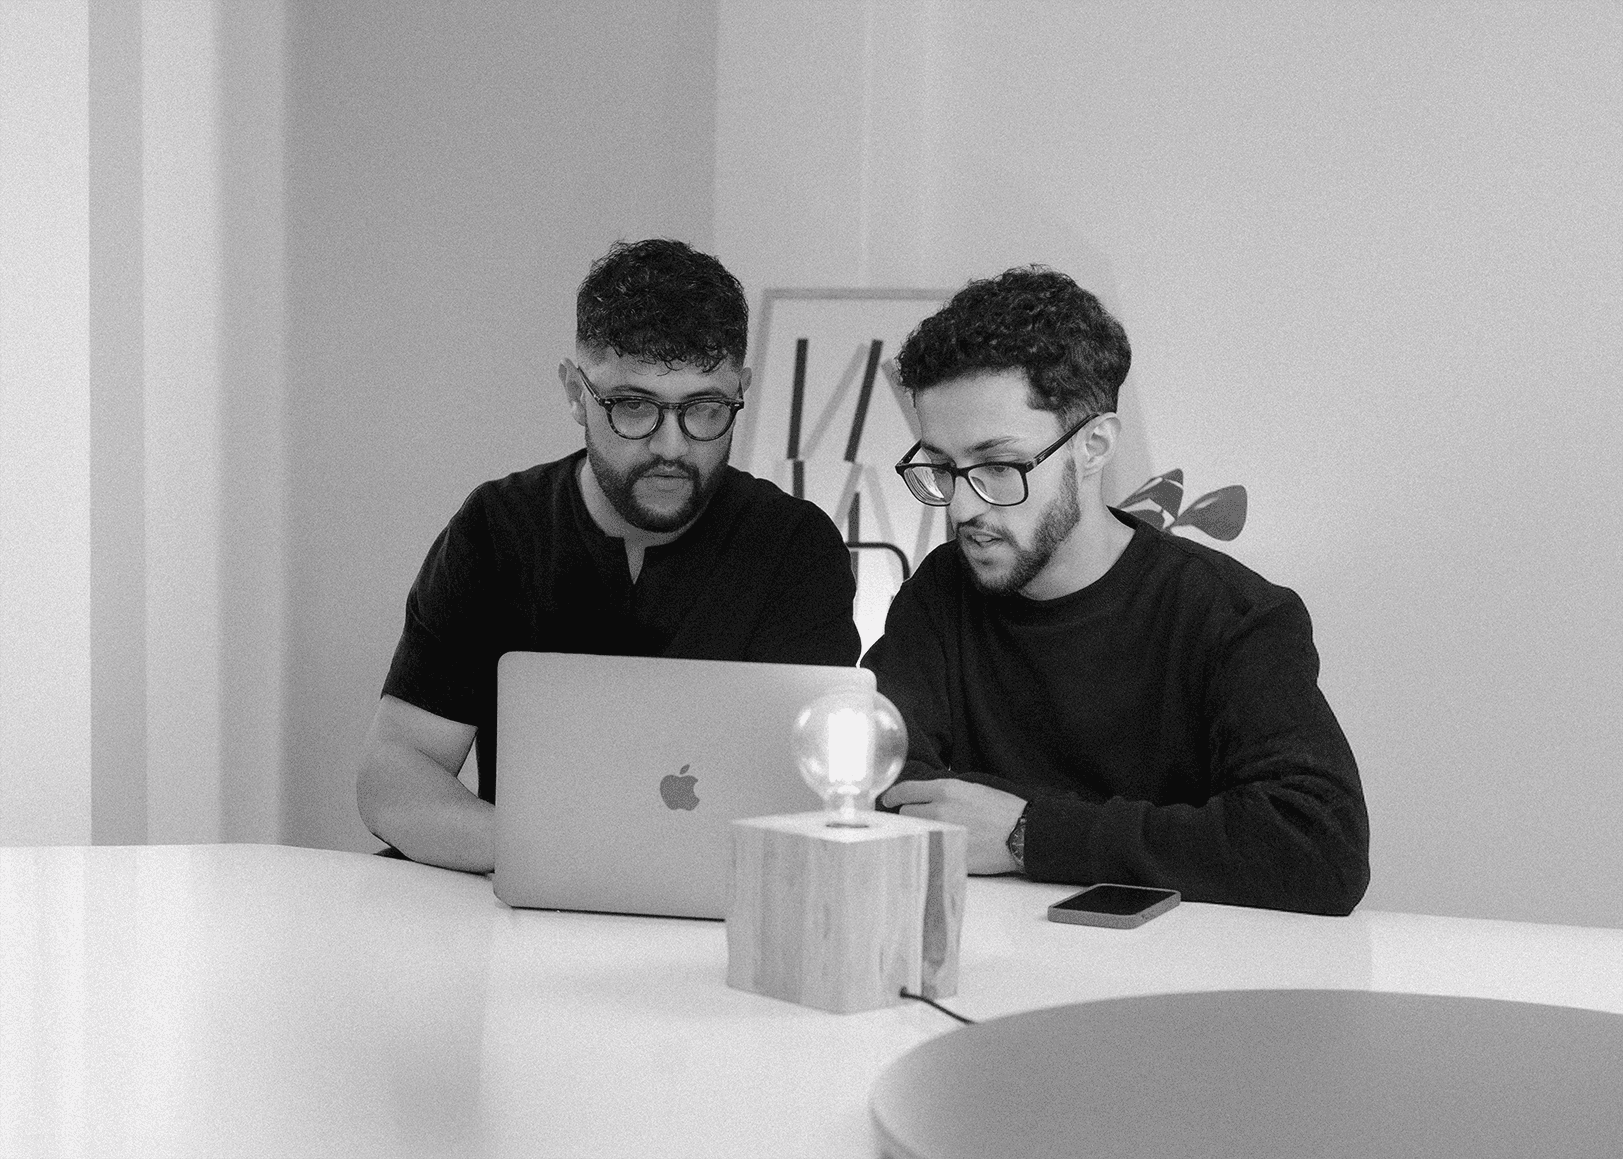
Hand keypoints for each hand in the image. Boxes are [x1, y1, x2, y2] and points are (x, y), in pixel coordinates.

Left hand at [881, 778, 1026, 874]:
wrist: (1023, 834)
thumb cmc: (1003, 811)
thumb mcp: (973, 790)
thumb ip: (945, 792)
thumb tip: (925, 797)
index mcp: (946, 790)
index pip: (906, 790)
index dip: (893, 796)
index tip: (887, 800)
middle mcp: (939, 810)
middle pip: (906, 813)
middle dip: (910, 816)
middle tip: (920, 820)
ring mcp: (942, 833)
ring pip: (914, 832)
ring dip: (917, 832)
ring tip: (930, 834)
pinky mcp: (948, 853)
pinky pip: (928, 849)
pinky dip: (930, 848)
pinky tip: (938, 848)